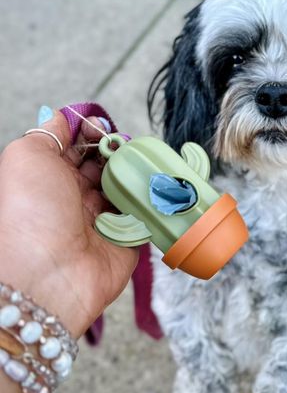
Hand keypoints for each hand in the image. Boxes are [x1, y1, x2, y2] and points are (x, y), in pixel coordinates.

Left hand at [0, 109, 138, 337]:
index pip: (78, 146)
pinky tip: (153, 188)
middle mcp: (76, 197)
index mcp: (51, 177)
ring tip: (141, 166)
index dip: (93, 133)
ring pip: (128, 186)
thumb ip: (50, 132)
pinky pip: (144, 214)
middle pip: (107, 164)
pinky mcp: (127, 239)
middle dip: (119, 151)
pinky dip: (150, 200)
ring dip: (136, 174)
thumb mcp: (26, 156)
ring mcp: (103, 219)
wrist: (48, 275)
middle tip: (126, 147)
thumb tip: (69, 118)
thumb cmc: (31, 212)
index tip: (103, 129)